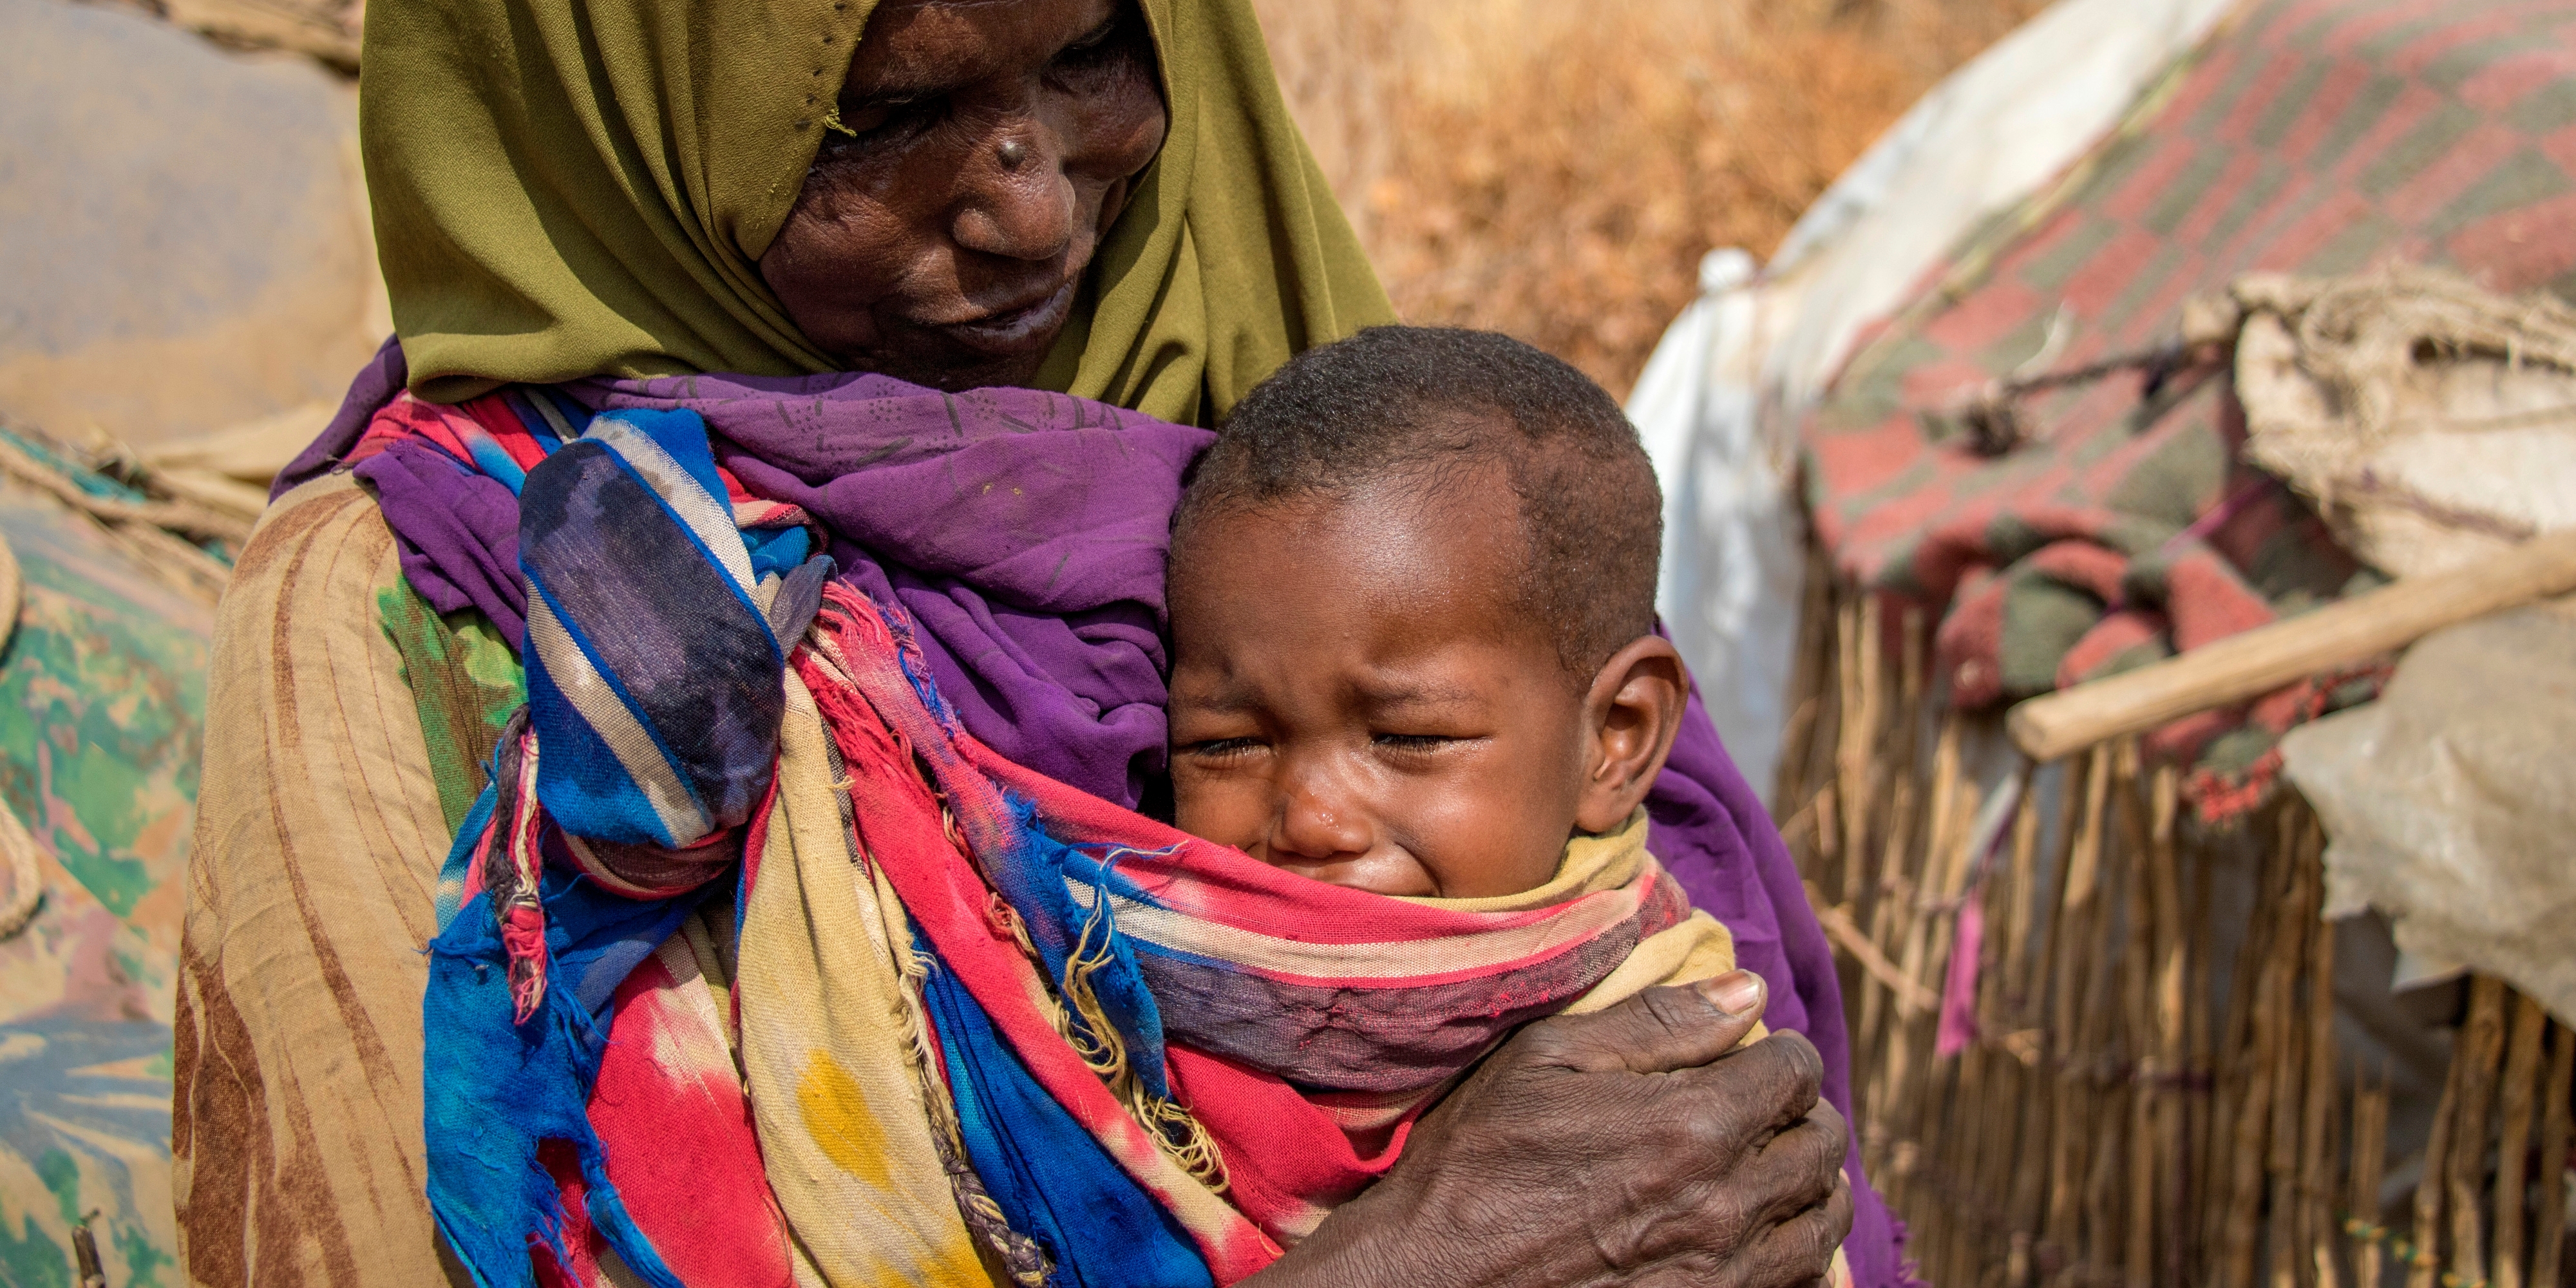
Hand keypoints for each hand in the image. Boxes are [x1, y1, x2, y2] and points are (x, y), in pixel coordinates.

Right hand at [1250, 971, 1852, 1287]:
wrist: (1436, 1279)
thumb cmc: (1475, 1164)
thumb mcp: (1544, 1061)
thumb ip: (1655, 1023)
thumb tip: (1746, 990)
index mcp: (1692, 1124)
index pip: (1796, 1071)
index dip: (1778, 1051)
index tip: (1750, 1054)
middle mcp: (1726, 1203)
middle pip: (1822, 1143)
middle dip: (1800, 1111)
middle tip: (1760, 1105)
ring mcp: (1726, 1272)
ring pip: (1824, 1217)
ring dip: (1809, 1181)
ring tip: (1768, 1164)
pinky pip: (1801, 1277)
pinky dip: (1795, 1245)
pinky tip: (1755, 1228)